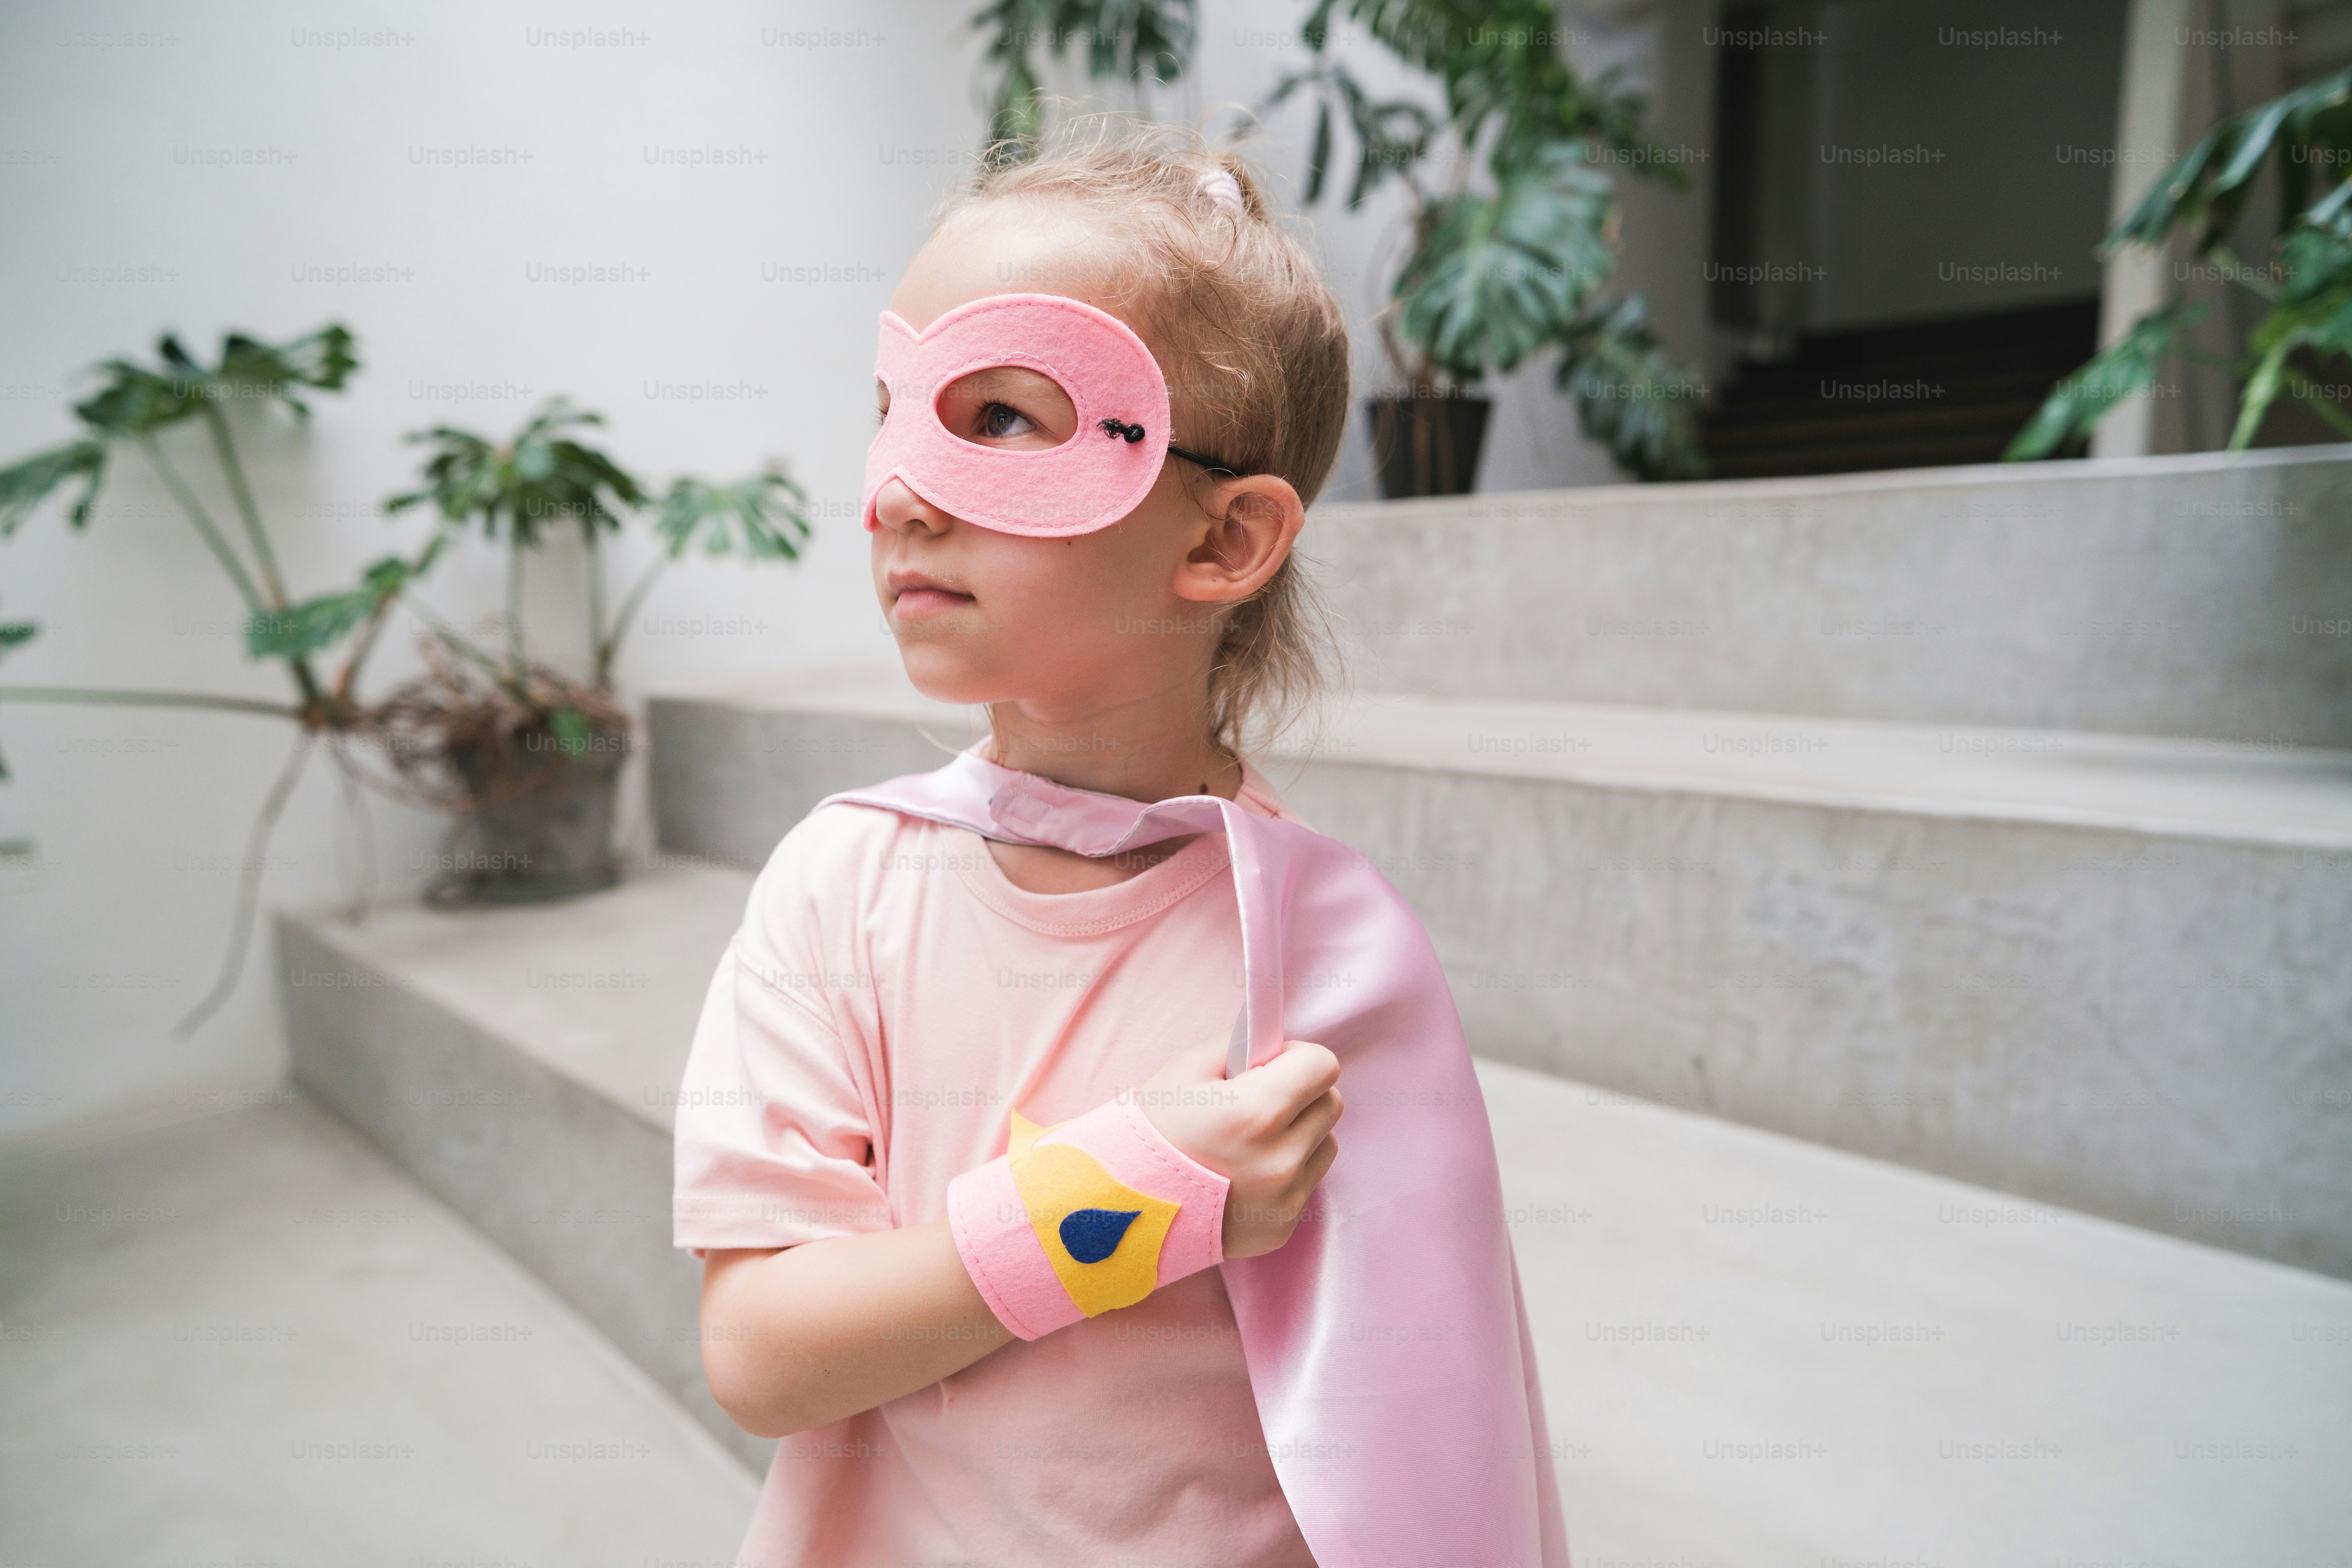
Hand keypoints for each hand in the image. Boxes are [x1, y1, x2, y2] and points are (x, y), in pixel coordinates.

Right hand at [1131, 1031, 1341, 1258]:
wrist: (1122, 1205)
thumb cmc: (1152, 1130)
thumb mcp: (1186, 1070)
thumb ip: (1241, 1044)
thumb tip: (1277, 1042)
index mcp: (1257, 1111)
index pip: (1323, 1067)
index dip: (1296, 1059)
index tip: (1269, 1067)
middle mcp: (1279, 1160)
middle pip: (1330, 1104)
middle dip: (1301, 1095)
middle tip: (1258, 1102)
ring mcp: (1283, 1198)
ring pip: (1324, 1144)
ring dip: (1299, 1134)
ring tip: (1250, 1142)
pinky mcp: (1282, 1227)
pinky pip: (1307, 1183)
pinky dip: (1287, 1173)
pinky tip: (1244, 1176)